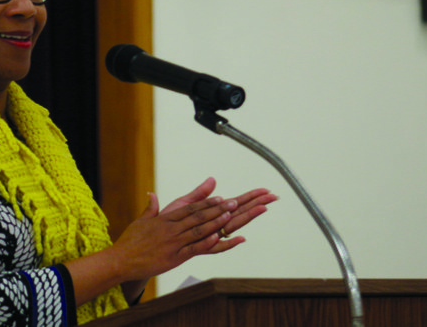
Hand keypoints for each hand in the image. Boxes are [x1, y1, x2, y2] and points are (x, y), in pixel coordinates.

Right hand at [110, 189, 237, 282]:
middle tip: (232, 203)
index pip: (189, 208)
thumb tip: (152, 195)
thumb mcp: (140, 221)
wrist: (121, 260)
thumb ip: (150, 208)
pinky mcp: (174, 257)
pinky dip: (206, 242)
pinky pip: (193, 248)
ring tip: (230, 216)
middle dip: (217, 209)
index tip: (219, 198)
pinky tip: (217, 237)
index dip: (206, 203)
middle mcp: (171, 229)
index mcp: (164, 219)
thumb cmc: (130, 241)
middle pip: (198, 216)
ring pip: (198, 230)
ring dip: (215, 222)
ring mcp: (173, 243)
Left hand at [159, 177, 276, 253]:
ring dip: (248, 218)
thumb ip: (199, 194)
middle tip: (273, 196)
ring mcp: (209, 237)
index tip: (265, 190)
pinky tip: (241, 237)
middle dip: (257, 204)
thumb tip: (213, 179)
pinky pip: (216, 247)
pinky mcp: (199, 248)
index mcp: (211, 214)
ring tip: (263, 209)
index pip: (236, 203)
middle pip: (240, 213)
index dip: (250, 196)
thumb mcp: (183, 205)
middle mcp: (214, 226)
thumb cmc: (167, 224)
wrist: (152, 243)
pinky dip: (228, 242)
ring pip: (232, 227)